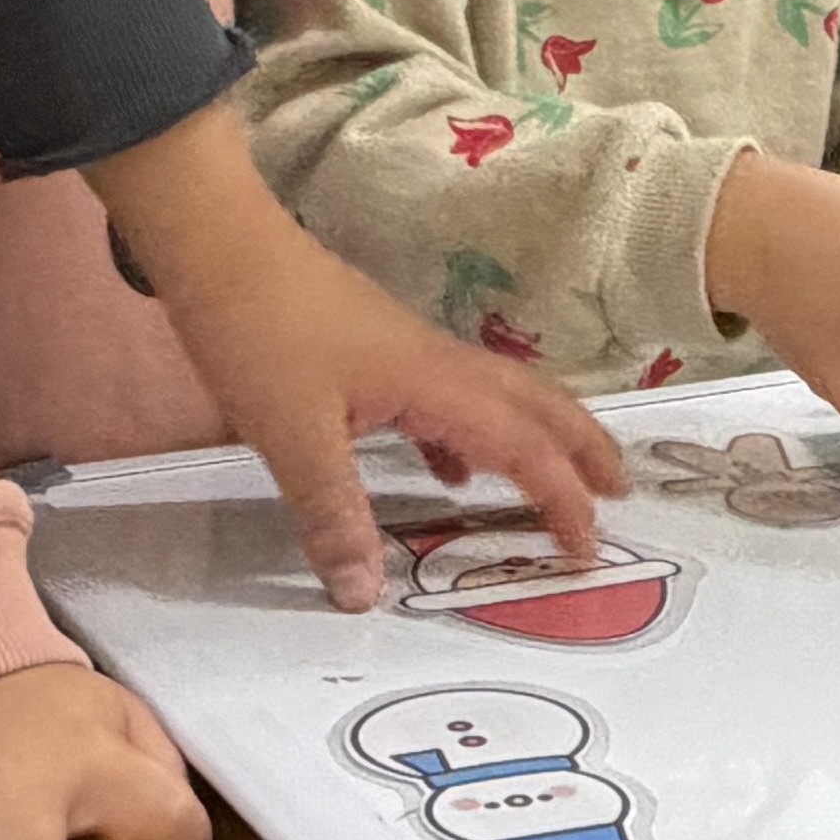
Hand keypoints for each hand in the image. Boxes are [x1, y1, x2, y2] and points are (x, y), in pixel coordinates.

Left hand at [94, 105, 612, 603]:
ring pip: (497, 398)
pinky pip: (448, 400)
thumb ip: (333, 514)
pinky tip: (450, 470)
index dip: (562, 500)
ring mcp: (408, 352)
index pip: (523, 447)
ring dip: (537, 438)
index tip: (589, 550)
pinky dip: (469, 438)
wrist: (217, 242)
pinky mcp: (377, 348)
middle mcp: (437, 363)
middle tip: (622, 492)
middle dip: (584, 449)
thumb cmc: (258, 329)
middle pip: (536, 404)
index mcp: (434, 383)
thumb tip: (364, 596)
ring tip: (558, 482)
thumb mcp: (290, 434)